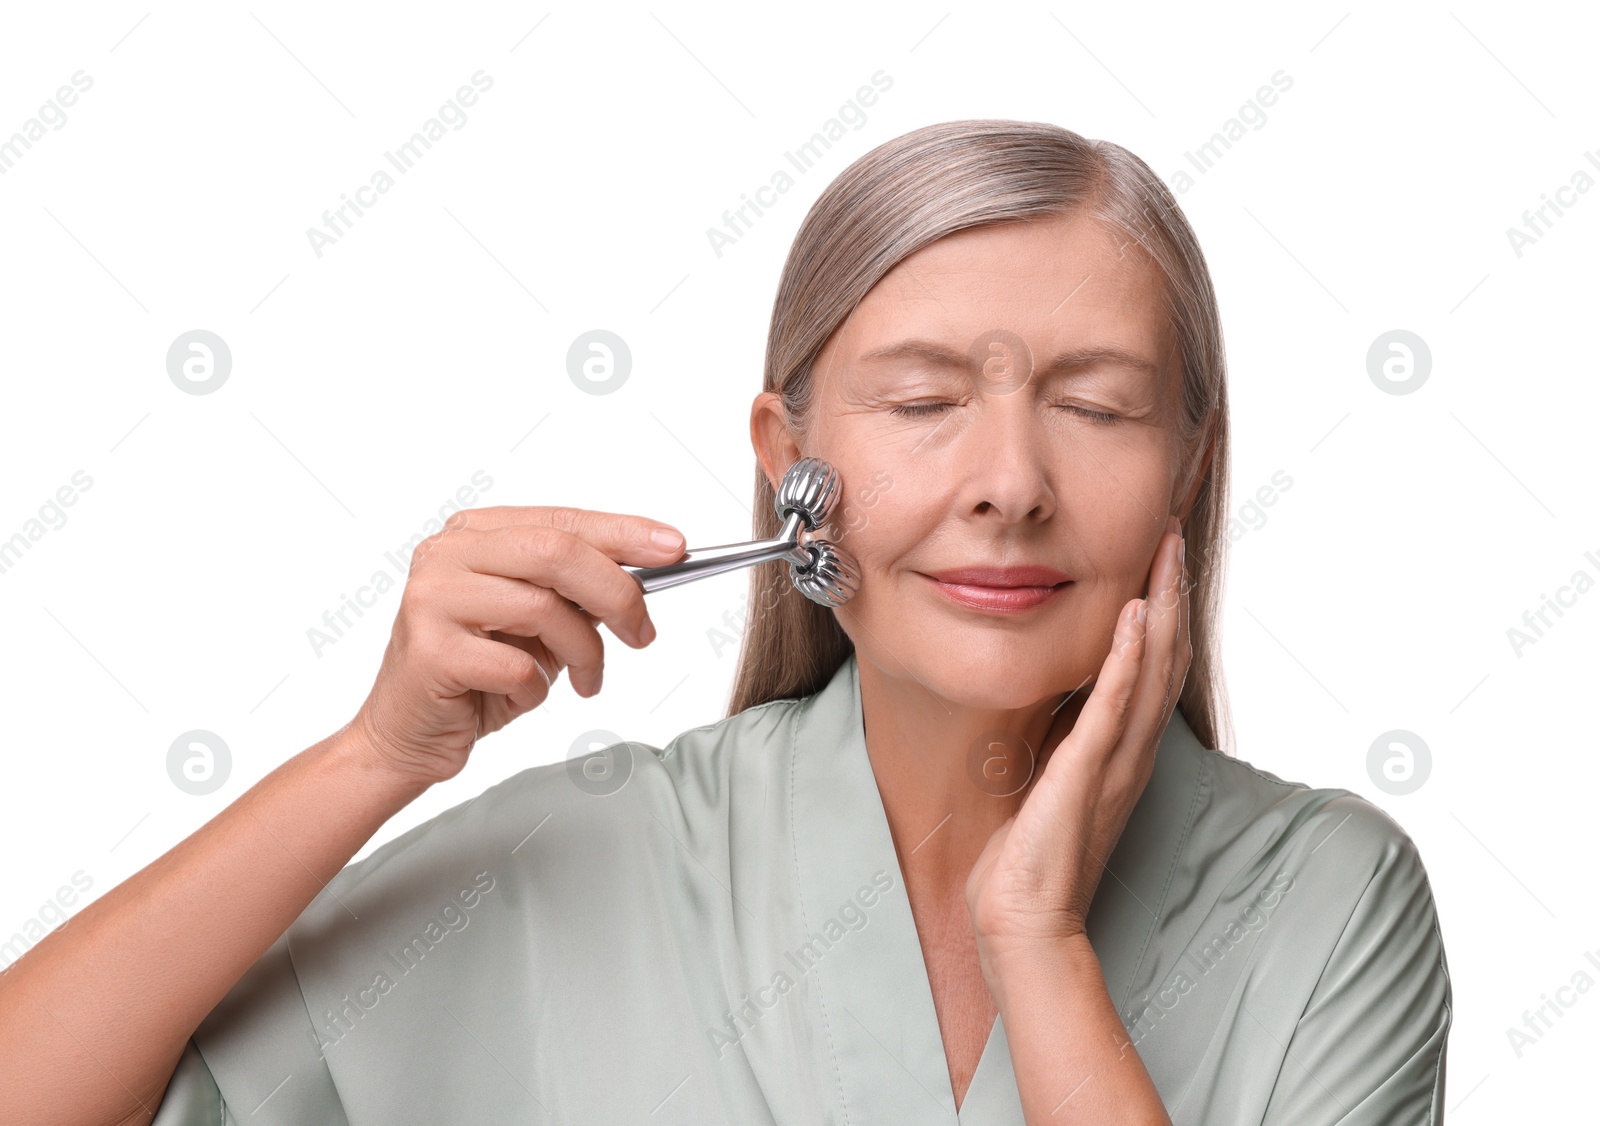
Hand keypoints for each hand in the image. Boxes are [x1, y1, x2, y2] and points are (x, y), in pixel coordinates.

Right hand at [345, 505, 684, 786]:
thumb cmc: (479, 674)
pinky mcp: (429, 651)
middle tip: (642, 632)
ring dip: (584, 652)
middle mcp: (446, 554)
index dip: (624, 533)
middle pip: (556, 553)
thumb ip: (577, 590)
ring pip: (543, 608)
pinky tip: (524, 695)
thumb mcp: (538, 623)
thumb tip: (652, 568)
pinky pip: (517, 666)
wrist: (408, 734)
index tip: (674, 549)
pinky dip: (539, 688)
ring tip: (586, 679)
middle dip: (617, 593)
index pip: (562, 520)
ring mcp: (432, 599)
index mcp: (475, 534)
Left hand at [965, 515, 1191, 958]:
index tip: (1158, 555)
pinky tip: (1134, 614)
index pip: (1152, 666)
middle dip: (1171, 590)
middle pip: (1166, 655)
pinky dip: (1127, 658)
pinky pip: (1113, 706)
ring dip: (1161, 605)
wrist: (1023, 919)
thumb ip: (1063, 734)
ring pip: (1152, 669)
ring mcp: (1115, 761)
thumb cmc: (1029, 855)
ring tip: (1165, 550)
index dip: (1162, 609)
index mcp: (1122, 750)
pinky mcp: (1086, 773)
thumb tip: (1057, 689)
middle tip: (1174, 531)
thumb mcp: (1049, 775)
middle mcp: (1131, 750)